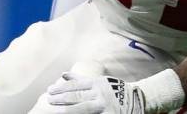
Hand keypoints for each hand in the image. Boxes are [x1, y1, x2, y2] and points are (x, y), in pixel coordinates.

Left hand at [29, 73, 143, 113]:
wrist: (138, 99)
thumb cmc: (114, 90)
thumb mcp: (99, 81)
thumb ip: (81, 80)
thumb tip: (63, 75)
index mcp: (98, 83)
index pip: (77, 85)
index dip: (62, 88)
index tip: (49, 90)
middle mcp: (101, 94)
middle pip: (78, 96)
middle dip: (62, 98)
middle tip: (48, 99)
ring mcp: (104, 106)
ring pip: (83, 109)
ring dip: (68, 109)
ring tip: (54, 110)